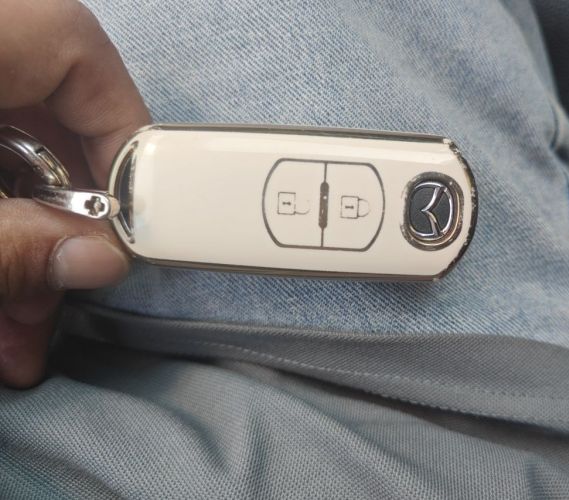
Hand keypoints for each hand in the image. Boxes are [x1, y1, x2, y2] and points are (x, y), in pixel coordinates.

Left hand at [0, 0, 149, 386]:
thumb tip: (96, 259)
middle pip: (41, 122)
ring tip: (19, 334)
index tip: (132, 206)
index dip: (118, 125)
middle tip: (68, 291)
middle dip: (61, 222)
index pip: (71, 44)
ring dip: (19, 252)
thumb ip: (9, 243)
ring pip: (2, 165)